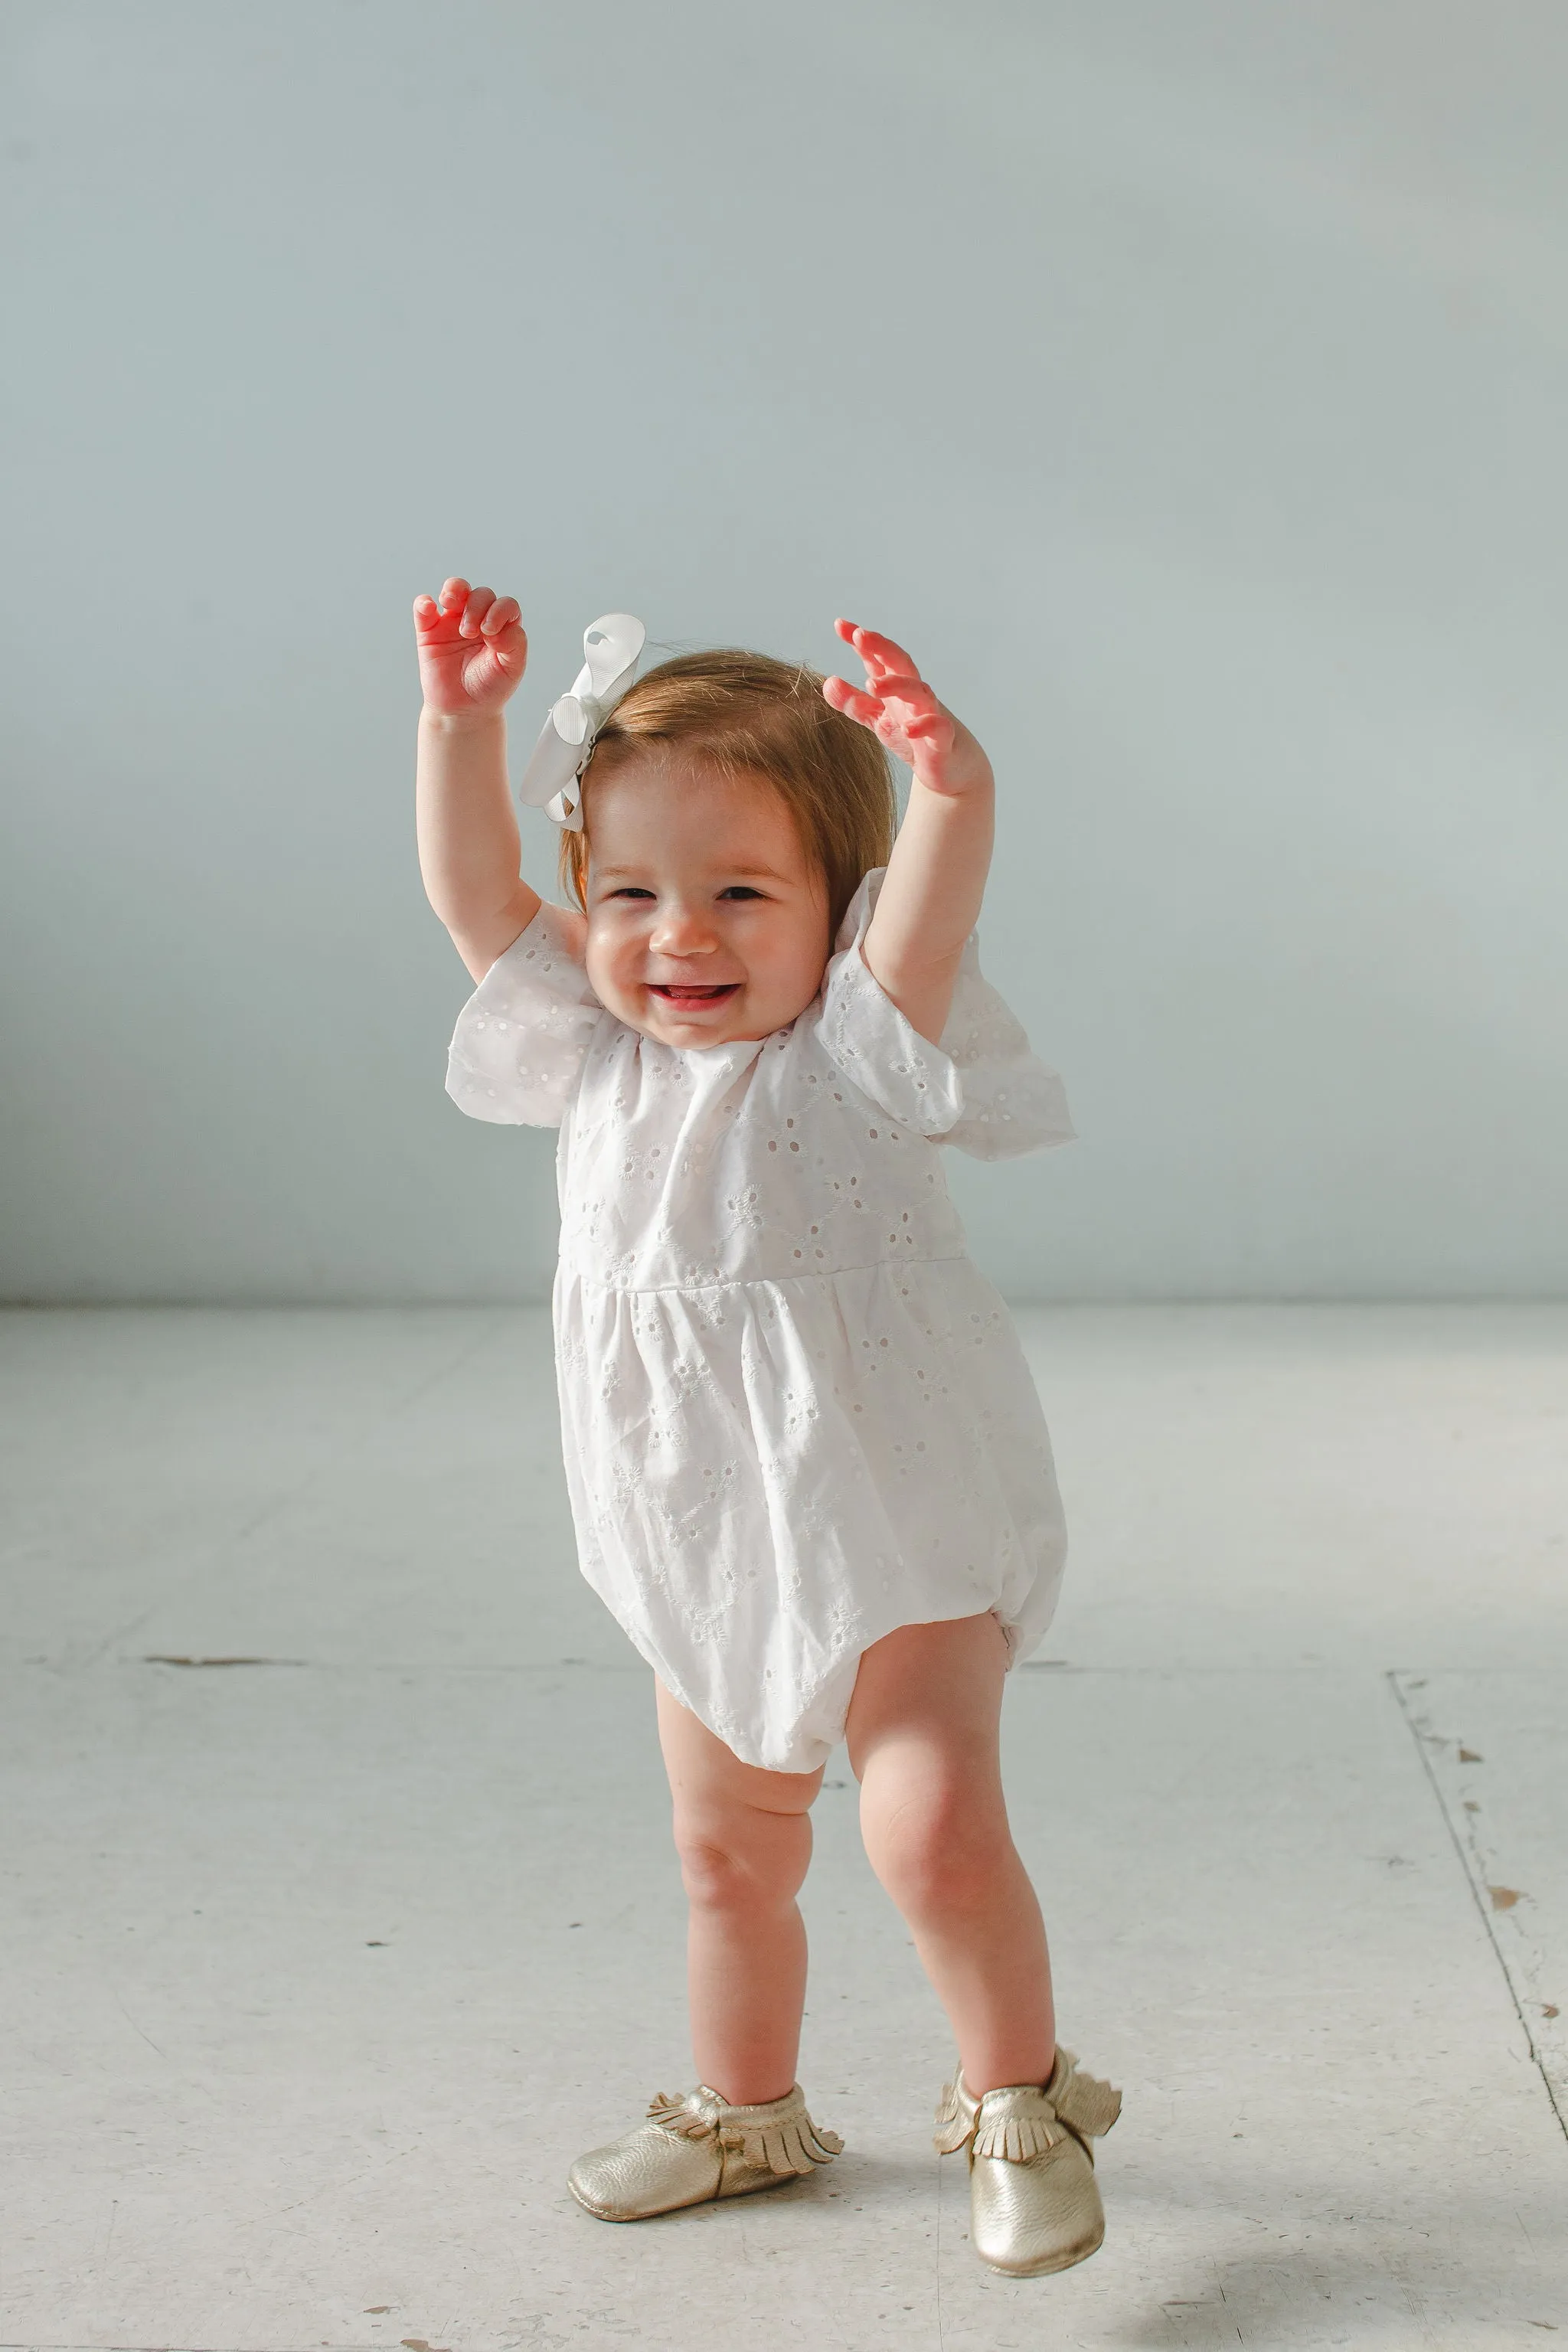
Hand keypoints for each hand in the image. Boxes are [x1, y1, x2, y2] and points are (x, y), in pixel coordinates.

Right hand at [413, 576, 527, 717]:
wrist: (464, 710)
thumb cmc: (490, 687)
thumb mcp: (512, 668)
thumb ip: (514, 643)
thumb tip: (496, 628)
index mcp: (501, 627)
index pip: (505, 604)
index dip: (499, 611)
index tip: (491, 633)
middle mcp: (479, 620)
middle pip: (481, 594)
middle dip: (476, 608)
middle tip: (470, 634)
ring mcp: (453, 623)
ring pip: (455, 590)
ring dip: (454, 589)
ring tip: (451, 603)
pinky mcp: (430, 631)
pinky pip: (423, 609)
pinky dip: (424, 603)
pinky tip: (429, 608)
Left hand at [822, 621, 991, 797]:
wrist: (949, 768)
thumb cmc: (913, 737)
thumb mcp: (878, 720)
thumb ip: (854, 704)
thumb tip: (828, 682)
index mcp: (896, 687)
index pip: (878, 658)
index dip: (862, 642)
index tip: (841, 625)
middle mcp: (913, 694)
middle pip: (901, 663)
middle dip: (882, 647)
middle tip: (860, 636)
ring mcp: (930, 714)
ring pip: (918, 691)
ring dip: (897, 684)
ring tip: (872, 685)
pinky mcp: (942, 739)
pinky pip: (938, 727)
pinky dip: (925, 725)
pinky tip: (908, 729)